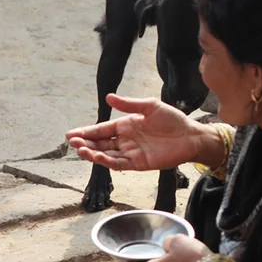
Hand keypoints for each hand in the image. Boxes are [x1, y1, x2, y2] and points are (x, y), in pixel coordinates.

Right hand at [66, 95, 215, 171]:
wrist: (191, 136)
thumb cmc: (173, 119)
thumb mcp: (150, 106)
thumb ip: (129, 104)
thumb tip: (108, 98)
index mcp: (125, 125)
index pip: (101, 129)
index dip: (86, 132)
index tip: (71, 134)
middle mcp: (125, 140)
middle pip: (100, 143)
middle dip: (85, 143)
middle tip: (72, 143)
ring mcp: (130, 153)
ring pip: (106, 155)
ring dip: (93, 153)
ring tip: (81, 150)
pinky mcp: (138, 164)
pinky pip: (119, 164)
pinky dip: (107, 162)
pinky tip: (98, 157)